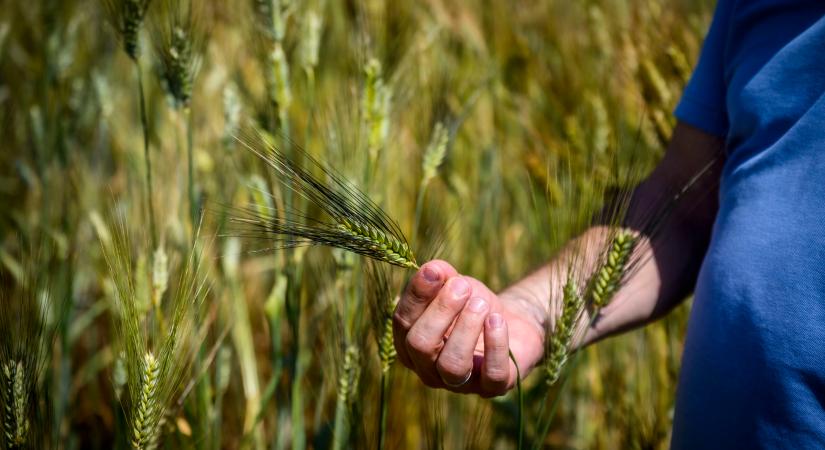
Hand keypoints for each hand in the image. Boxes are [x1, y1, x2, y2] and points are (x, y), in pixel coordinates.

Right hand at [393, 260, 545, 396]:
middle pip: (421, 346)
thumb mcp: (456, 284)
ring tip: (481, 304)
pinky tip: (497, 320)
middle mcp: (428, 369)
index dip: (417, 296)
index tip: (434, 271)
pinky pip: (492, 374)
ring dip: (466, 329)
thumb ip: (441, 276)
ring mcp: (459, 383)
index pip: (402, 323)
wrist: (511, 324)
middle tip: (462, 287)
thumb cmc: (473, 304)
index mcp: (409, 344)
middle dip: (441, 312)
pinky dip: (495, 345)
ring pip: (452, 365)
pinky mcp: (493, 388)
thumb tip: (432, 269)